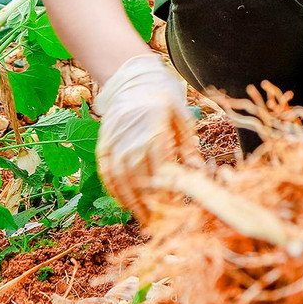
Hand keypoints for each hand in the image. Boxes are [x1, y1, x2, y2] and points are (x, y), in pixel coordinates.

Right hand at [93, 53, 198, 220]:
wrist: (134, 82)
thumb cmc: (164, 102)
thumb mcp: (182, 119)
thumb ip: (188, 147)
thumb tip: (199, 172)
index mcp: (154, 128)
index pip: (159, 164)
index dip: (166, 187)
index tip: (175, 204)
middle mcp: (132, 135)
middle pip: (138, 175)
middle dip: (148, 201)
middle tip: (158, 221)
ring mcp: (114, 140)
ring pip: (119, 177)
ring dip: (130, 200)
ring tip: (142, 217)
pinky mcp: (103, 144)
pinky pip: (106, 171)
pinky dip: (114, 190)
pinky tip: (124, 203)